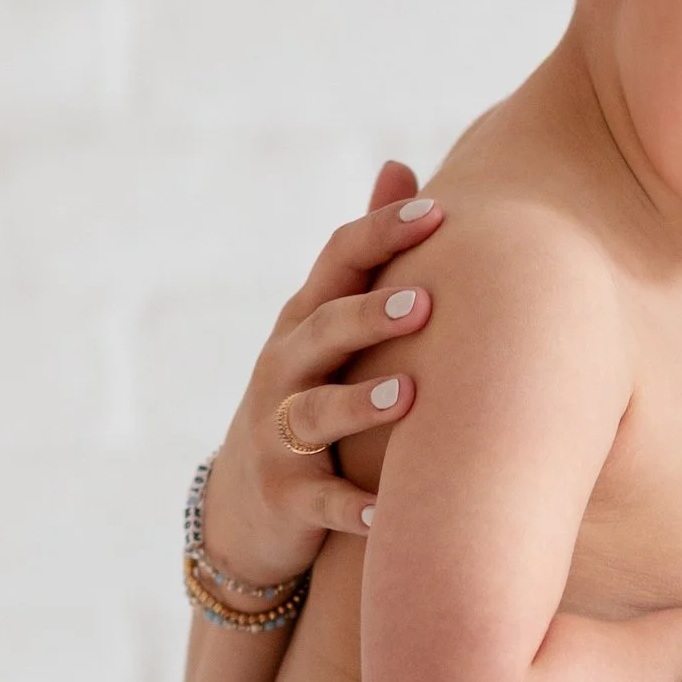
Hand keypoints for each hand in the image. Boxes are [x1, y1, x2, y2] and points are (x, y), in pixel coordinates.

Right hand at [195, 166, 445, 587]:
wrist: (244, 506)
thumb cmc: (309, 396)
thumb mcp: (326, 326)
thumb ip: (365, 256)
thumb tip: (401, 167)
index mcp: (305, 322)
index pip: (337, 264)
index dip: (380, 235)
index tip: (437, 213)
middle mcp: (284, 370)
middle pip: (322, 332)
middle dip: (369, 316)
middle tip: (425, 304)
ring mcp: (278, 435)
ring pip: (315, 414)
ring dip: (361, 405)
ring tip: (410, 397)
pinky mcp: (285, 497)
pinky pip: (321, 501)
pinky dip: (353, 508)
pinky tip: (389, 515)